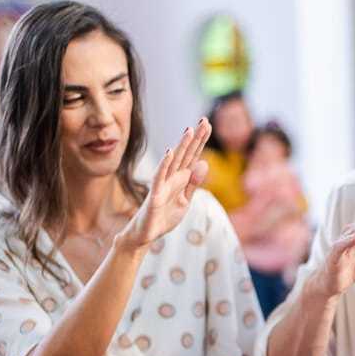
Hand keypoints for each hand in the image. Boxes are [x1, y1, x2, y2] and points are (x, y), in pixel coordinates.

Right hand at [120, 119, 210, 249]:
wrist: (146, 235)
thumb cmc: (164, 216)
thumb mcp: (185, 201)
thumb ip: (193, 183)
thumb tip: (204, 163)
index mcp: (181, 179)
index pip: (193, 156)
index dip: (200, 141)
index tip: (207, 124)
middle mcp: (172, 178)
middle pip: (185, 155)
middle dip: (195, 138)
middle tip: (204, 120)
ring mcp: (163, 185)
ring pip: (174, 162)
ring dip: (181, 146)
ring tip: (189, 130)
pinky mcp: (155, 195)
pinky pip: (160, 177)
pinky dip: (165, 164)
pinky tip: (170, 152)